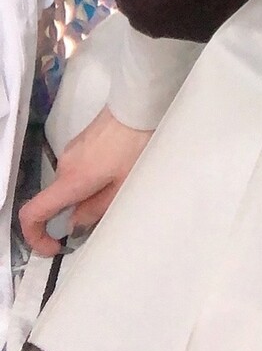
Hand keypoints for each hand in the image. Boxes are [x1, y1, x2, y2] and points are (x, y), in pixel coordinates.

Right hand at [18, 106, 153, 257]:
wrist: (139, 105)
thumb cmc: (135, 145)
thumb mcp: (122, 186)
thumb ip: (96, 210)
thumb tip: (74, 225)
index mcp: (71, 180)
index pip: (33, 213)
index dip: (36, 237)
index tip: (54, 246)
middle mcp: (64, 165)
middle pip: (56, 200)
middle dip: (76, 213)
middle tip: (107, 211)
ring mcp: (70, 151)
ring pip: (69, 184)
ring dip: (86, 194)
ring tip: (119, 185)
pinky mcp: (80, 142)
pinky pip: (77, 169)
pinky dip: (89, 179)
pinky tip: (116, 170)